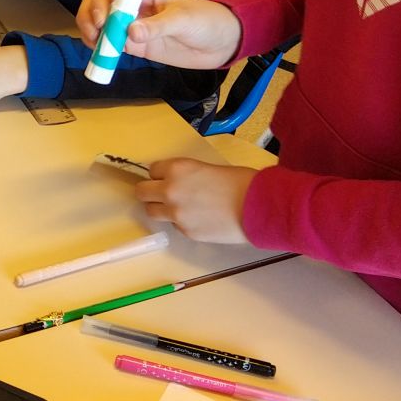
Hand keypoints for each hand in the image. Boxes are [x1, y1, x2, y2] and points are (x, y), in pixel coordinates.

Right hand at [77, 0, 241, 69]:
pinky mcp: (135, 45)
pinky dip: (99, 49)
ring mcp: (131, 25)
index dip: (101, 0)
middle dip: (89, 14)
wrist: (221, 42)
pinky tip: (100, 55)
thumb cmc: (206, 21)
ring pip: (99, 22)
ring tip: (94, 46)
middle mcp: (133, 6)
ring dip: (90, 31)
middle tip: (94, 33)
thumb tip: (129, 33)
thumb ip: (157, 26)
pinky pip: (110, 44)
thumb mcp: (184, 20)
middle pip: (98, 1)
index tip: (103, 20)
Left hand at [135, 158, 255, 244]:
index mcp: (177, 169)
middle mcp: (170, 190)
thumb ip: (188, 175)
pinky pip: (174, 225)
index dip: (161, 174)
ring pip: (151, 211)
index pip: (152, 170)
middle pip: (142, 192)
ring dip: (160, 208)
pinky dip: (181, 222)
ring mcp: (175, 214)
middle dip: (150, 191)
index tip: (168, 177)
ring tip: (178, 208)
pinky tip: (199, 219)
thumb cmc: (241, 182)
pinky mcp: (185, 232)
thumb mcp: (209, 168)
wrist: (258, 208)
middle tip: (162, 194)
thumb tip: (181, 182)